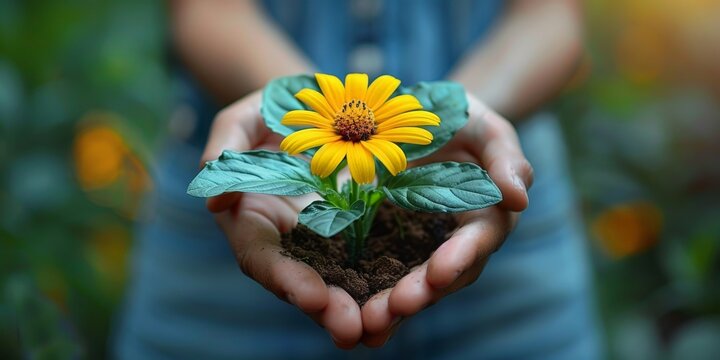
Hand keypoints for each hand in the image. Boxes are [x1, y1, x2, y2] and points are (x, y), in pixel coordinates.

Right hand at [200, 91, 363, 347]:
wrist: (316, 108)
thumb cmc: (273, 108)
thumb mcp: (244, 116)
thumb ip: (225, 147)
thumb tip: (215, 198)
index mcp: (249, 217)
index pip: (260, 257)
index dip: (283, 278)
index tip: (313, 297)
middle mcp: (284, 239)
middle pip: (298, 282)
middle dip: (322, 308)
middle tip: (351, 329)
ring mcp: (319, 239)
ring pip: (335, 280)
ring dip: (356, 305)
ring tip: (381, 323)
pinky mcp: (352, 232)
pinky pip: (367, 260)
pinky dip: (382, 280)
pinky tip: (407, 294)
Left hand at [360, 94, 533, 346]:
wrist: (420, 119)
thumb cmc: (460, 119)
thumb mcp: (485, 127)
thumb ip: (505, 158)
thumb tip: (520, 198)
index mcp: (487, 215)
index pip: (478, 241)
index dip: (461, 257)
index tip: (440, 272)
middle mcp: (458, 241)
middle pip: (445, 276)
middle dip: (422, 293)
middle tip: (396, 308)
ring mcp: (423, 247)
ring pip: (414, 284)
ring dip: (394, 307)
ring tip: (370, 324)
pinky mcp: (391, 246)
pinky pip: (382, 274)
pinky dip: (368, 295)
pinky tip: (349, 315)